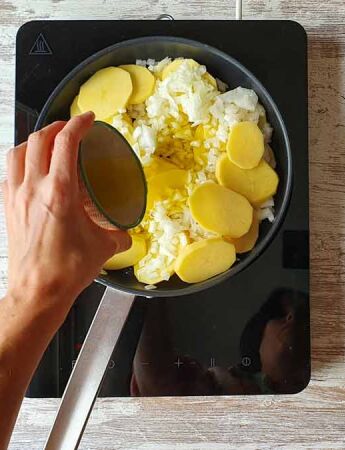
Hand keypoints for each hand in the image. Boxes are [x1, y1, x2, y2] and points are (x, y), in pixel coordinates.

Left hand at [2, 112, 130, 310]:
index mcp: (59, 191)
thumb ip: (118, 233)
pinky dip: (20, 162)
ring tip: (47, 142)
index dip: (78, 124)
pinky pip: (9, 173)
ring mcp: (15, 197)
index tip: (89, 119)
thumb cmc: (69, 269)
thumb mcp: (105, 247)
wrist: (38, 290)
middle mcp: (33, 188)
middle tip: (71, 128)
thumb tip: (126, 231)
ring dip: (34, 140)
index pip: (65, 143)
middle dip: (56, 127)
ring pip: (17, 152)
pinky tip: (31, 170)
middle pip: (38, 139)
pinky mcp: (7, 208)